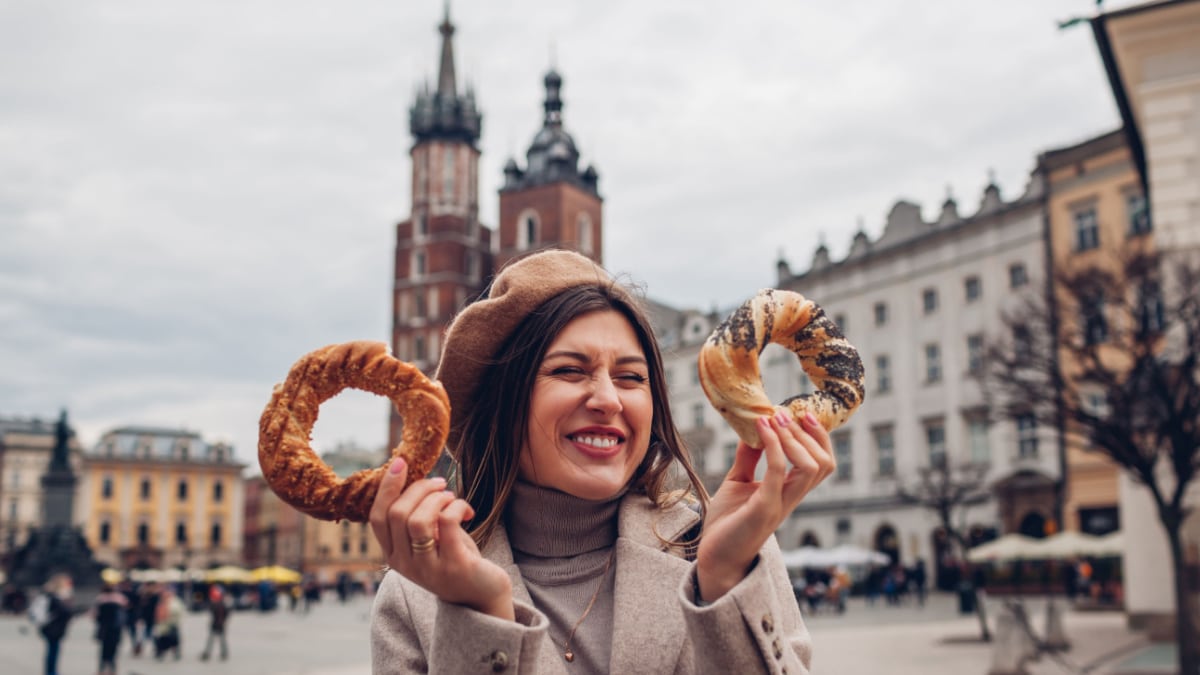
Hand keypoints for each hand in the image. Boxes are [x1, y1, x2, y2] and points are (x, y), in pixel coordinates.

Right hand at [369, 458, 514, 619]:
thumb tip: (415, 477)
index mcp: (394, 554)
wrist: (482, 595)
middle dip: (420, 488)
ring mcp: (427, 568)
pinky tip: (467, 510)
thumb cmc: (455, 558)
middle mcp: (405, 564)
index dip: (387, 487)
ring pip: (417, 520)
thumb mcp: (430, 538)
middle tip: (440, 483)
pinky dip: (456, 506)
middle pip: (397, 514)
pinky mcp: (453, 566)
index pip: (377, 517)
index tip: (401, 463)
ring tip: (451, 497)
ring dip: (437, 498)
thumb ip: (418, 516)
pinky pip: (447, 523)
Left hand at [695, 410, 833, 601]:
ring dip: (795, 438)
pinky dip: (773, 445)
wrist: (714, 558)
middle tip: (788, 411)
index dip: (818, 437)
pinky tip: (761, 429)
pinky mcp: (764, 508)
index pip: (821, 462)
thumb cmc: (727, 524)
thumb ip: (749, 458)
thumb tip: (754, 429)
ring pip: (812, 467)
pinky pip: (779, 472)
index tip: (800, 412)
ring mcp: (781, 504)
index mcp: (790, 492)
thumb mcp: (738, 482)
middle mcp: (792, 498)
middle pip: (825, 463)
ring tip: (776, 418)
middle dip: (812, 433)